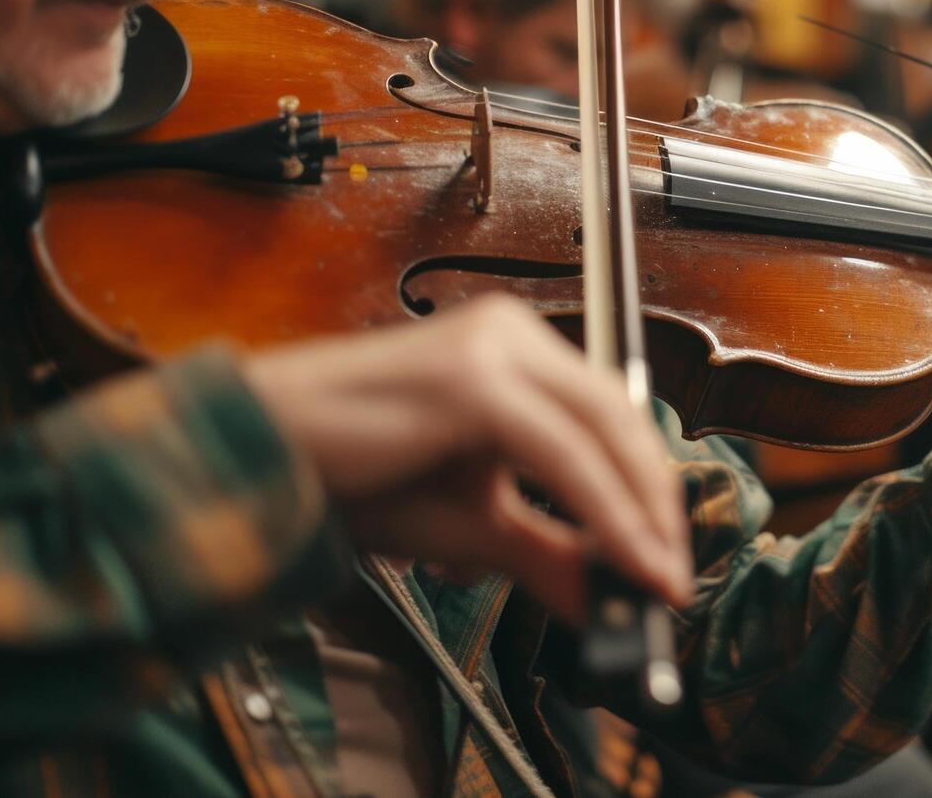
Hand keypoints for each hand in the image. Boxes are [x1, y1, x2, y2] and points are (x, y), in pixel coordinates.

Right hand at [244, 294, 692, 621]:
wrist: (258, 459)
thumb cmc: (350, 475)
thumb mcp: (469, 523)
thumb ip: (544, 552)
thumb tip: (606, 596)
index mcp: (512, 350)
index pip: (609, 411)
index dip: (649, 484)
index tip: (667, 553)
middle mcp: (508, 335)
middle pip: (619, 414)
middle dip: (657, 502)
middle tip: (674, 576)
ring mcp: (490, 349)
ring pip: (601, 429)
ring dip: (639, 512)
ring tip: (654, 578)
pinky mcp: (470, 382)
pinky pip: (562, 453)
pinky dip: (603, 511)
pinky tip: (622, 557)